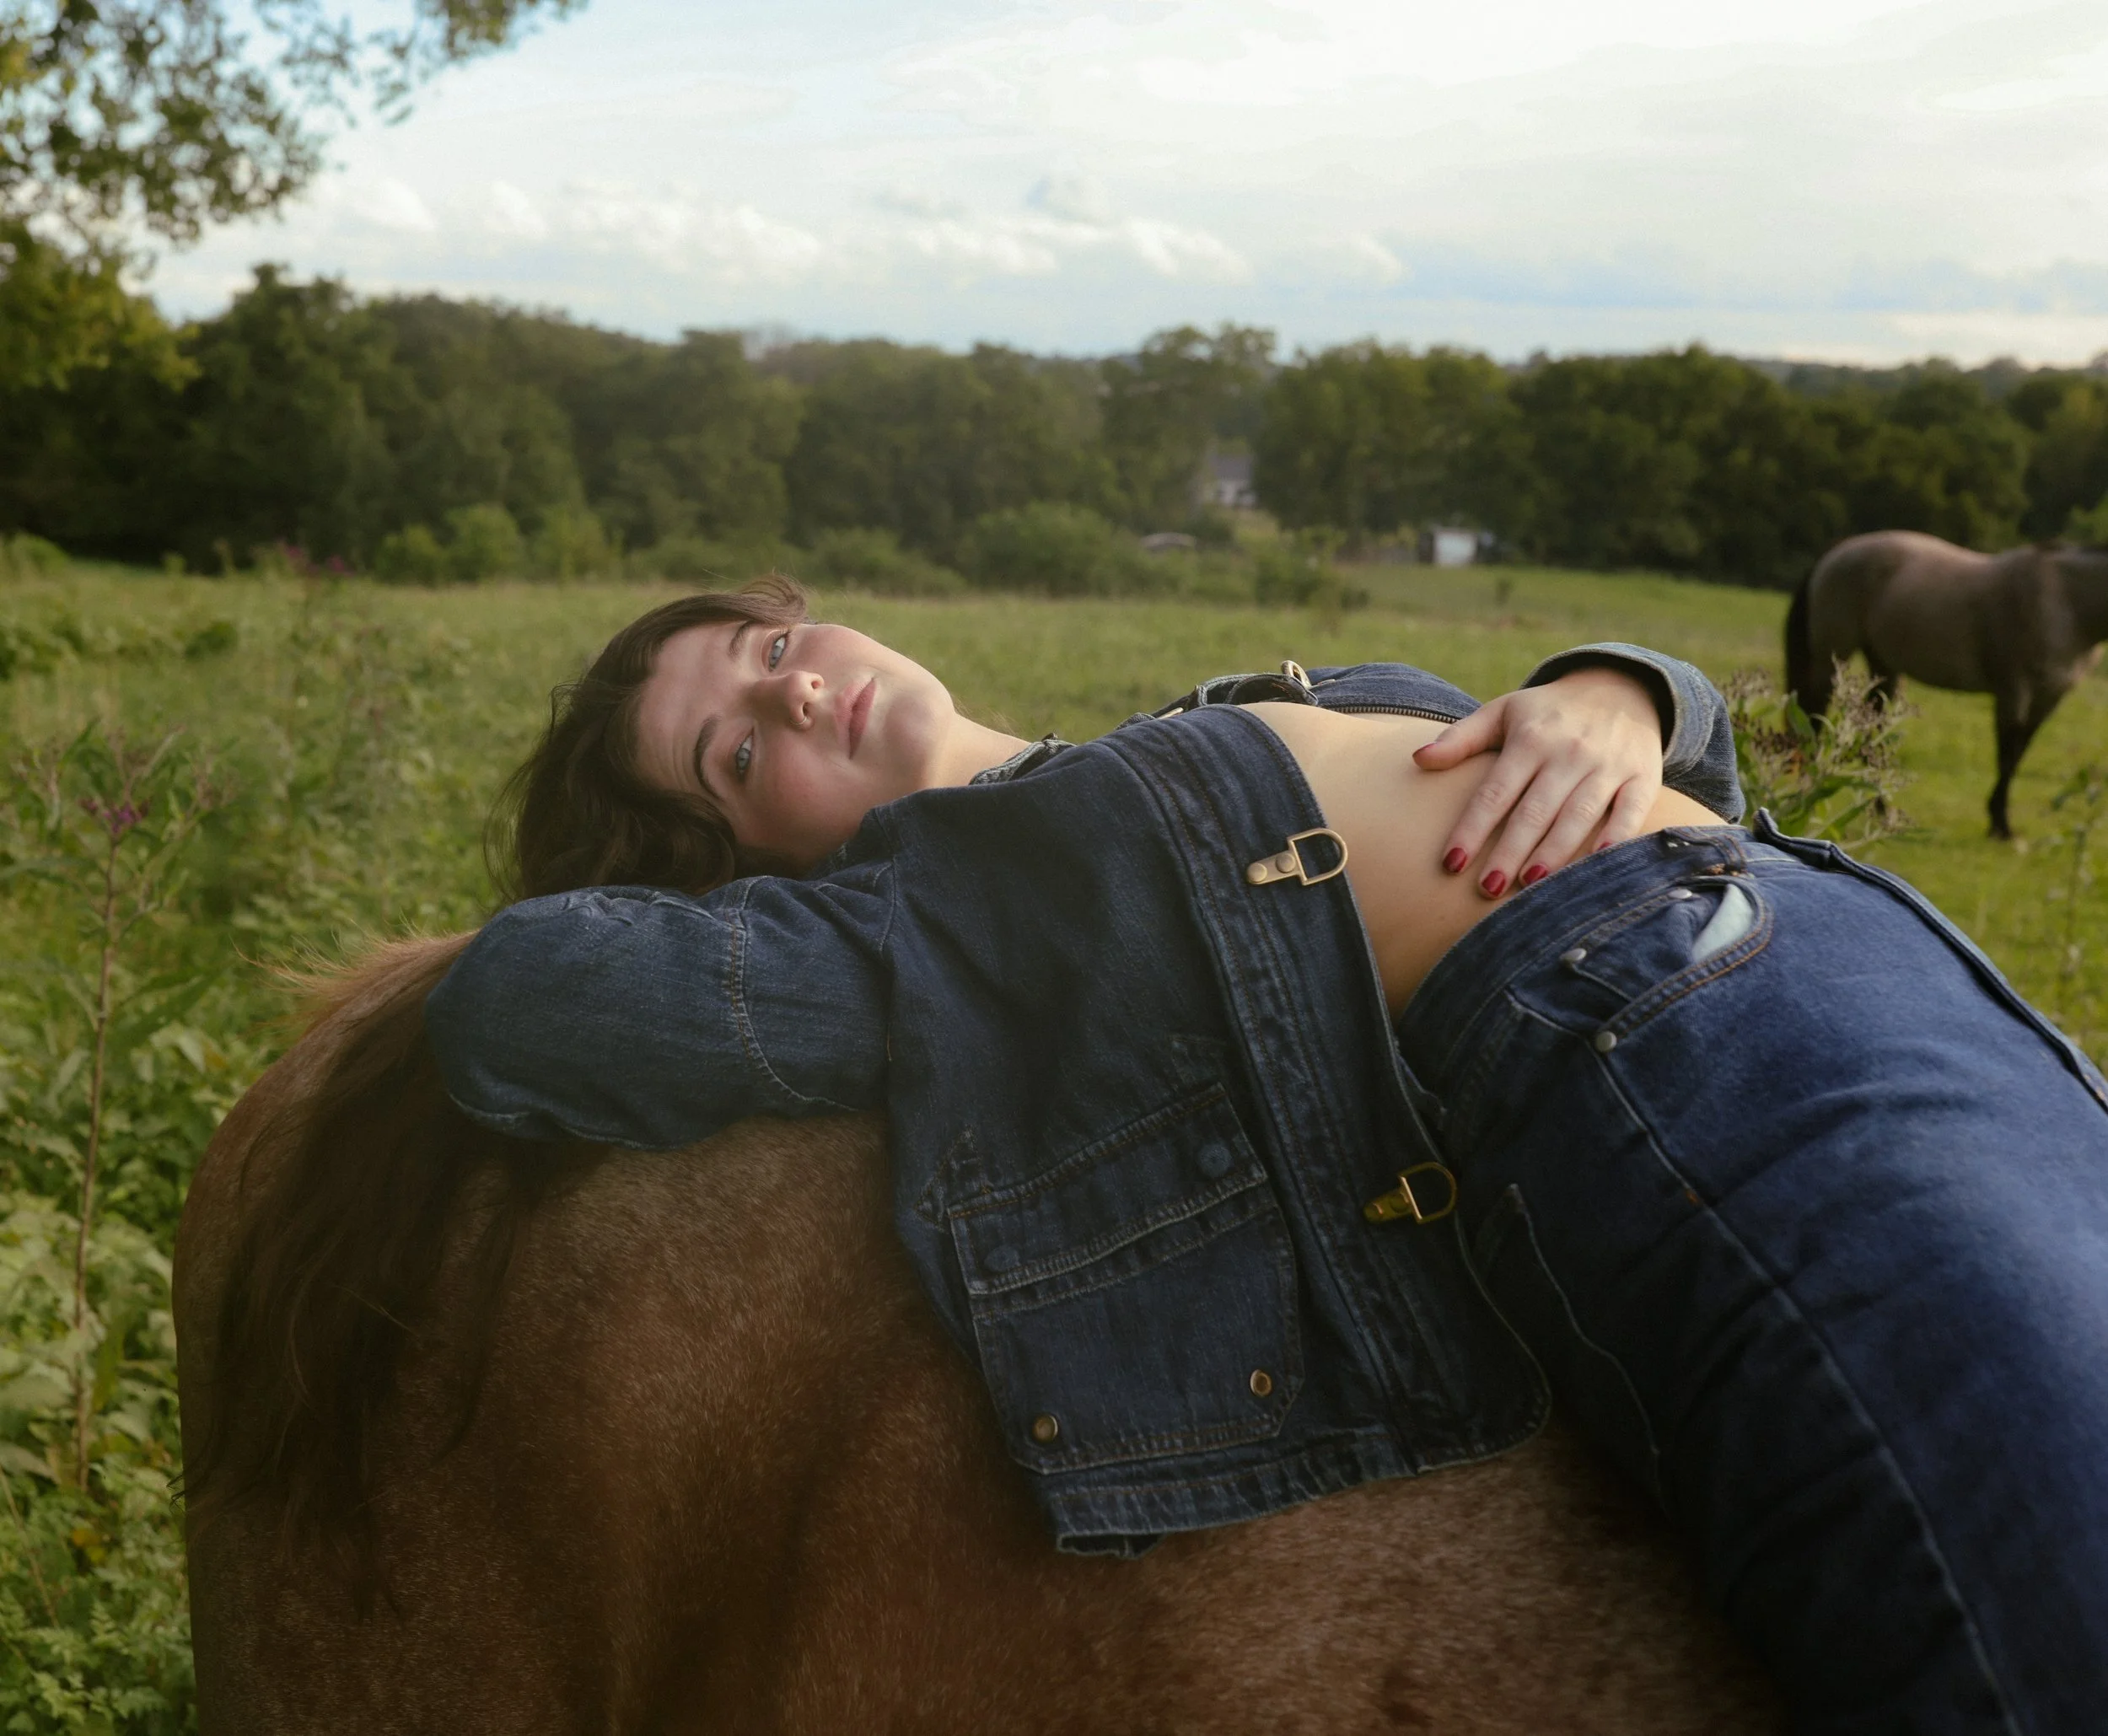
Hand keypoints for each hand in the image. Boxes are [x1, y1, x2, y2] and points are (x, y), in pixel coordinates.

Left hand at [1414, 668, 1664, 897]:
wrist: (1621, 688)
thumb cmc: (1548, 713)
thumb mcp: (1503, 712)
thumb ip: (1462, 738)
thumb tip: (1418, 759)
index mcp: (1530, 738)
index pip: (1495, 791)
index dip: (1472, 828)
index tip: (1451, 862)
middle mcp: (1569, 752)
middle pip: (1534, 811)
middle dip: (1509, 851)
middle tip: (1486, 889)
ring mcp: (1608, 765)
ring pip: (1578, 815)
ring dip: (1554, 851)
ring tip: (1529, 884)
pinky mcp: (1642, 776)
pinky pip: (1630, 811)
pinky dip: (1617, 836)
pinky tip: (1598, 863)